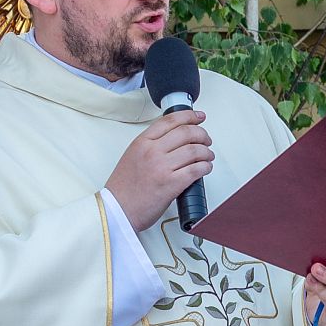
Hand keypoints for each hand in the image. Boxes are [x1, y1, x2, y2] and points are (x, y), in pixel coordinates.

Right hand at [105, 111, 213, 233]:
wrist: (117, 210)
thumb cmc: (124, 188)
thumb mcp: (133, 156)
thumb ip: (151, 145)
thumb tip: (175, 139)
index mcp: (142, 142)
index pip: (170, 121)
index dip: (189, 116)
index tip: (199, 117)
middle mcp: (152, 151)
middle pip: (186, 132)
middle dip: (202, 134)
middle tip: (206, 140)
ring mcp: (162, 167)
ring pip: (195, 150)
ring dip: (206, 152)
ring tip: (208, 156)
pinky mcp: (171, 184)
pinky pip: (196, 169)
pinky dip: (205, 167)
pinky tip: (205, 168)